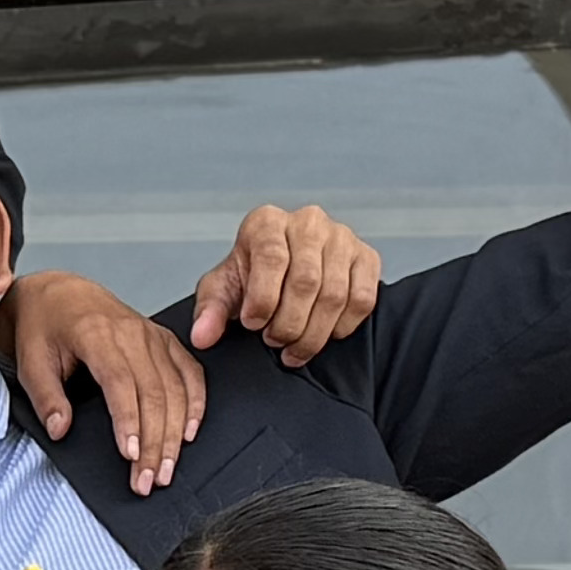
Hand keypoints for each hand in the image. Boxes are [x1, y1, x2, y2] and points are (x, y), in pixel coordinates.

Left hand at [0, 268, 205, 494]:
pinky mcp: (165, 340)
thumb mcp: (30, 361)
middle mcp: (131, 332)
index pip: (120, 382)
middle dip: (154, 442)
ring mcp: (153, 336)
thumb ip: (45, 397)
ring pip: (176, 388)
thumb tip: (60, 430)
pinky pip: (190, 373)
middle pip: (154, 392)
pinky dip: (195, 404)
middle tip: (147, 480)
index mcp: (96, 333)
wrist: (59, 294)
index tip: (129, 455)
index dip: (128, 421)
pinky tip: (189, 433)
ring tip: (165, 470)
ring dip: (175, 433)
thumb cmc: (43, 327)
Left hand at [188, 206, 379, 364]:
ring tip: (294, 347)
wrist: (284, 275)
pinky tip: (323, 334)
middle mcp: (308, 222)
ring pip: (335, 294)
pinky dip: (342, 326)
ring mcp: (342, 237)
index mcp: (267, 222)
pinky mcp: (367, 257)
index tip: (253, 325)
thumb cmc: (251, 280)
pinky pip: (363, 299)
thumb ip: (209, 312)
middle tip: (275, 342)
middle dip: (289, 323)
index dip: (263, 300)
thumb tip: (202, 337)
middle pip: (306, 281)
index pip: (272, 258)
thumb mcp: (223, 292)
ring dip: (314, 332)